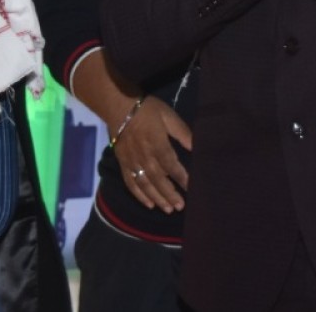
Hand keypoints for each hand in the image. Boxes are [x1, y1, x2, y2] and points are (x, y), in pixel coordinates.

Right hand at [114, 96, 191, 212]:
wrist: (118, 106)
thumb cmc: (147, 110)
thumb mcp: (169, 116)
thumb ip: (182, 133)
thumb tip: (196, 147)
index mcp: (157, 144)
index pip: (172, 165)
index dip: (182, 178)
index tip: (191, 188)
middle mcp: (145, 156)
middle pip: (159, 179)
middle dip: (170, 194)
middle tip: (180, 206)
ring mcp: (132, 161)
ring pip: (146, 184)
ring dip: (157, 198)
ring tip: (168, 209)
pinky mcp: (123, 163)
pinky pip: (131, 182)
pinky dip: (139, 195)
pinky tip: (148, 204)